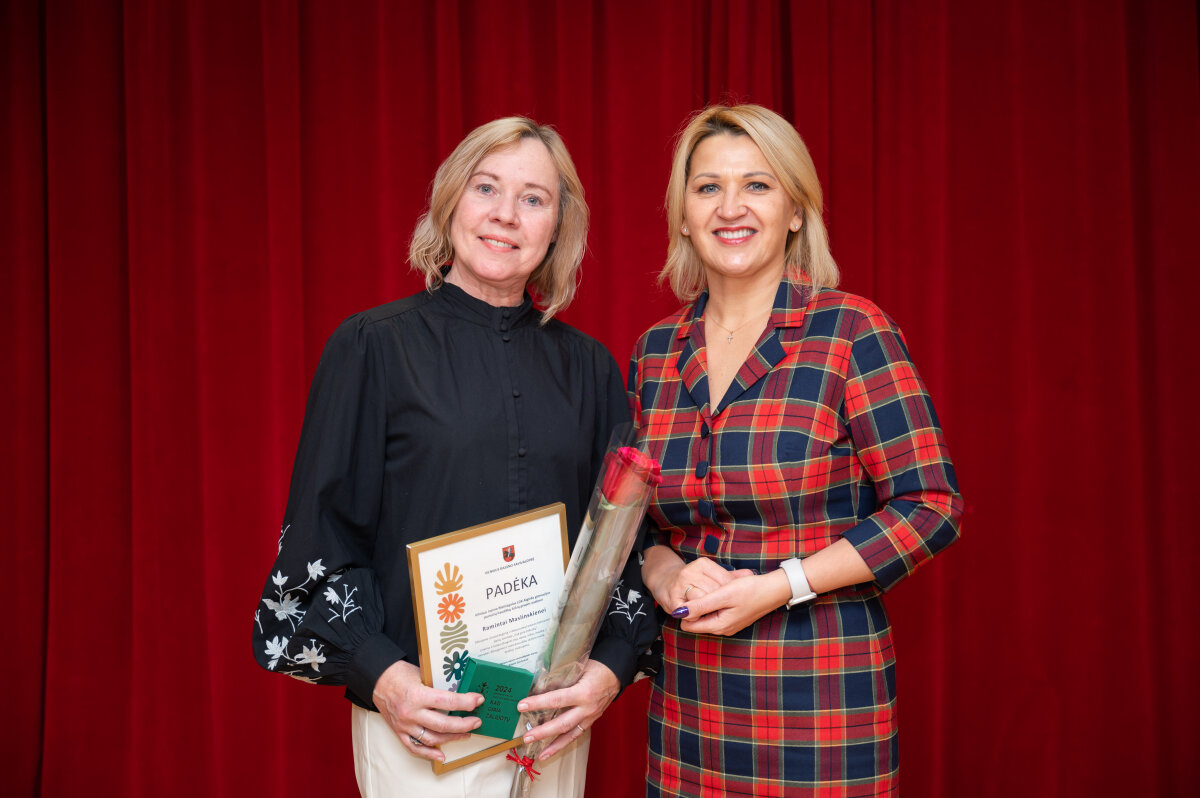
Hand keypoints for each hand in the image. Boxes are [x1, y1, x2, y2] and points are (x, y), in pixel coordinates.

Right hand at [371, 659, 483, 761]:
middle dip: (464, 724)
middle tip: (477, 721)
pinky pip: (415, 747)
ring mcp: (405, 725)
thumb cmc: (400, 674)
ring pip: (432, 738)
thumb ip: (437, 686)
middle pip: (443, 724)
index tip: (478, 700)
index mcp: (417, 695)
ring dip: (452, 738)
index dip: (466, 702)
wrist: (377, 680)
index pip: (448, 701)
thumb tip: (460, 693)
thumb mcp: (421, 674)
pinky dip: (429, 754)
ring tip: (466, 733)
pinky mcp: (399, 732)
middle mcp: (411, 713)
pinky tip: (441, 755)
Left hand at [515, 659, 618, 760]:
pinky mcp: (592, 720)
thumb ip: (562, 677)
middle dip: (543, 732)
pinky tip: (553, 749)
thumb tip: (539, 685)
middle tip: (526, 737)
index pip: (557, 699)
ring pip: (570, 734)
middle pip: (562, 723)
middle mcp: (587, 708)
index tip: (522, 706)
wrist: (616, 673)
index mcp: (584, 692)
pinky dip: (564, 743)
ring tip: (540, 754)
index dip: (538, 703)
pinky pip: (577, 734)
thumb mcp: (578, 667)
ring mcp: (591, 716)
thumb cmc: (597, 667)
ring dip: (554, 746)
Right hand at [643, 547, 752, 612]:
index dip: (731, 591)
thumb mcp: (710, 573)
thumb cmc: (691, 579)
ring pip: (703, 601)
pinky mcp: (672, 601)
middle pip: (715, 591)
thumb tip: (750, 574)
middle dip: (720, 602)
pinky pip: (691, 612)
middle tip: (725, 609)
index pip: (725, 580)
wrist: (663, 581)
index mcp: (702, 564)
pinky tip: (699, 616)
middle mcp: (690, 571)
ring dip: (708, 610)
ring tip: (713, 612)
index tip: (733, 597)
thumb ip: (730, 576)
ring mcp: (680, 585)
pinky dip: (696, 616)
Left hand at [676, 569, 791, 636]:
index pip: (688, 625)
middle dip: (696, 606)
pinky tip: (721, 591)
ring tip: (715, 589)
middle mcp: (722, 629)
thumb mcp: (723, 595)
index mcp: (718, 626)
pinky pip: (716, 613)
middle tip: (706, 590)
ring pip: (706, 616)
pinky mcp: (733, 618)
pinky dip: (715, 603)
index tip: (693, 595)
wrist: (774, 590)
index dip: (686, 610)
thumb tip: (679, 612)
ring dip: (706, 603)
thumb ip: (701, 605)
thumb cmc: (750, 590)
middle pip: (696, 621)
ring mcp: (728, 625)